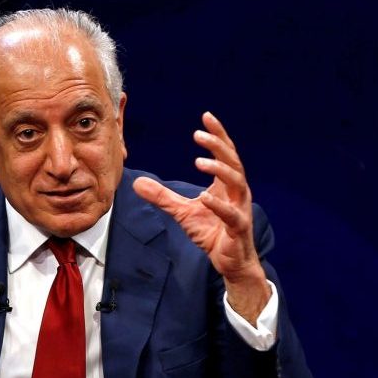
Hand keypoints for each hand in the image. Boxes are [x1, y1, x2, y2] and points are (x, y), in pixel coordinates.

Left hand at [133, 112, 269, 322]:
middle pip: (233, 162)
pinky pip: (231, 215)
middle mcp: (237, 192)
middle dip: (218, 146)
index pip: (226, 153)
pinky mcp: (238, 228)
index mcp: (226, 185)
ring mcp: (240, 209)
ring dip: (220, 170)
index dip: (218, 134)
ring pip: (237, 183)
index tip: (206, 116)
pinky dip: (219, 206)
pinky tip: (204, 197)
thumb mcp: (182, 212)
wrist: (230, 262)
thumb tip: (137, 182)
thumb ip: (162, 197)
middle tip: (198, 134)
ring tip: (200, 161)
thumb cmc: (211, 232)